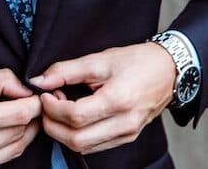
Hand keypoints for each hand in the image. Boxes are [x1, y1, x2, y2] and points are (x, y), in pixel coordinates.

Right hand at [0, 69, 41, 167]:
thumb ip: (1, 80)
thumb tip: (27, 90)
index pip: (22, 114)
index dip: (35, 102)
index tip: (35, 95)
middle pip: (22, 131)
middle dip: (31, 115)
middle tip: (29, 102)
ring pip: (17, 147)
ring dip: (24, 131)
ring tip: (19, 115)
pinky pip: (3, 159)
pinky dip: (11, 144)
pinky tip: (5, 131)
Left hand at [29, 43, 175, 154]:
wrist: (169, 71)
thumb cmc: (136, 61)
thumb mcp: (99, 59)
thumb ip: (66, 71)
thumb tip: (38, 81)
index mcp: (118, 100)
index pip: (75, 116)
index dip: (53, 108)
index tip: (45, 95)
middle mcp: (124, 123)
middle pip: (76, 139)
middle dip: (53, 124)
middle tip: (48, 104)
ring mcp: (127, 134)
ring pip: (83, 147)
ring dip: (63, 132)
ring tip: (61, 108)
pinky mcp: (127, 138)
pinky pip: (94, 146)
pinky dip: (77, 136)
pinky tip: (74, 117)